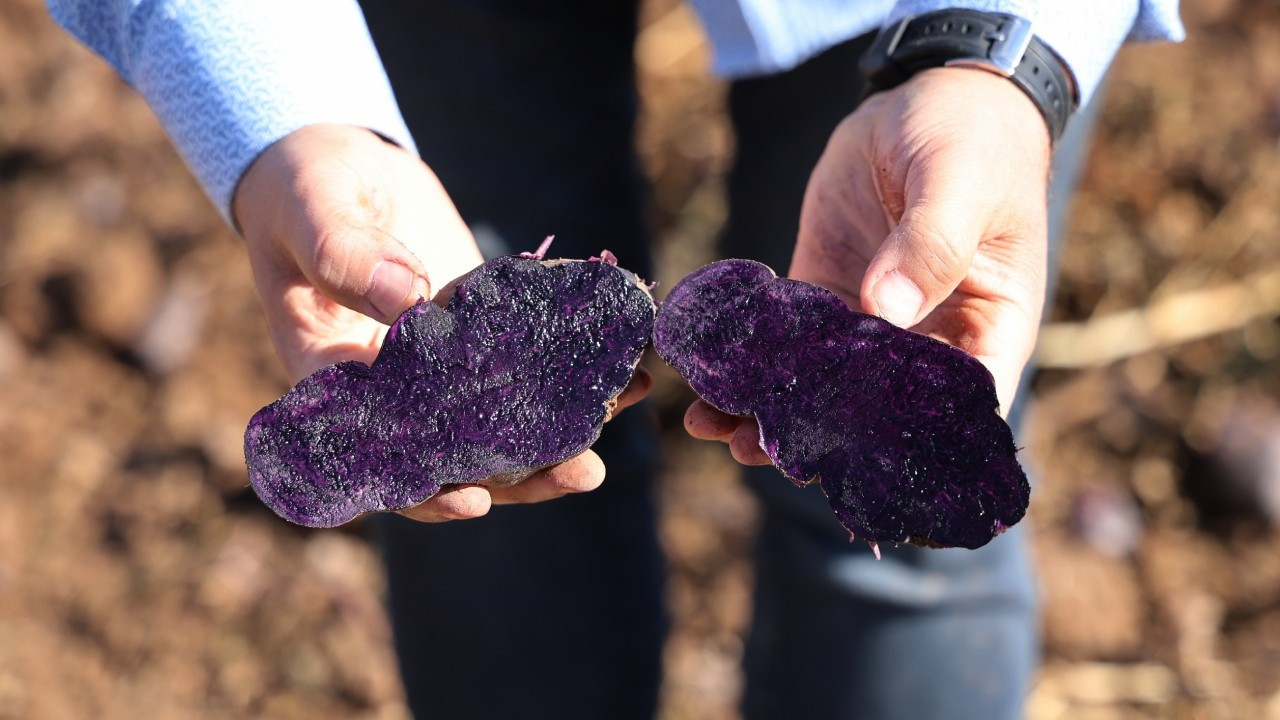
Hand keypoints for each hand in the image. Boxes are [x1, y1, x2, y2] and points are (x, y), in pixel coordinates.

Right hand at [235, 124, 648, 521]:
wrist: (336, 163)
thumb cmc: (299, 188)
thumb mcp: (310, 214)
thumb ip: (343, 254)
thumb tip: (405, 298)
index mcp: (334, 380)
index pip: (378, 458)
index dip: (425, 492)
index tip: (476, 501)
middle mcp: (392, 387)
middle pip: (457, 457)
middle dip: (522, 474)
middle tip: (586, 472)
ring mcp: (441, 365)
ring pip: (502, 417)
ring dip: (564, 426)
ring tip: (626, 405)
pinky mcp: (478, 332)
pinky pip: (525, 360)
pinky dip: (570, 365)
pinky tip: (624, 357)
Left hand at [688, 68, 1051, 463]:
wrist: (932, 97)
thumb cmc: (974, 140)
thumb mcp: (961, 183)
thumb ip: (931, 243)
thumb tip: (887, 310)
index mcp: (985, 328)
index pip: (956, 408)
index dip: (908, 445)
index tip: (848, 461)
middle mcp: (928, 339)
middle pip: (877, 412)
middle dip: (819, 437)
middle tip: (757, 451)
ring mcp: (872, 321)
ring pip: (823, 385)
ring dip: (771, 409)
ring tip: (715, 426)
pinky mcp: (825, 291)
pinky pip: (787, 339)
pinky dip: (750, 360)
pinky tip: (707, 374)